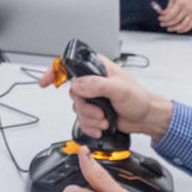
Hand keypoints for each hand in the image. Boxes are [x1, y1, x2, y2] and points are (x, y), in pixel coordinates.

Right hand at [36, 57, 169, 140]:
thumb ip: (97, 85)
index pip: (70, 64)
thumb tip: (78, 85)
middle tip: (100, 113)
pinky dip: (90, 127)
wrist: (145, 118)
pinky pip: (81, 121)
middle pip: (73, 93)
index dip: (55, 71)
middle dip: (86, 108)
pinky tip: (101, 127)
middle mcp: (92, 81)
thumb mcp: (119, 88)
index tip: (46, 82)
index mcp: (98, 68)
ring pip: (76, 109)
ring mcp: (92, 97)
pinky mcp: (93, 111)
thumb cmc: (139, 99)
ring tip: (105, 120)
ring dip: (90, 119)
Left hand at [153, 0, 191, 33]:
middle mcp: (187, 9)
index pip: (171, 14)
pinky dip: (183, 30)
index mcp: (181, 3)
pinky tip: (177, 30)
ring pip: (182, 25)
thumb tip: (162, 14)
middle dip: (167, 23)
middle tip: (162, 24)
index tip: (160, 18)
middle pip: (176, 20)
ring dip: (174, 28)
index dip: (164, 18)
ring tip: (168, 28)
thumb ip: (168, 7)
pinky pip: (189, 26)